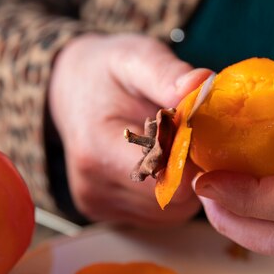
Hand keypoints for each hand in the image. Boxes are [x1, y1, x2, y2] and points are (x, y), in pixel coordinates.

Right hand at [48, 33, 207, 223]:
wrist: (71, 88)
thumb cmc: (107, 72)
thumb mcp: (135, 58)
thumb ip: (166, 73)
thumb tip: (203, 84)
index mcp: (98, 150)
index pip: (166, 179)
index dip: (194, 158)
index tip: (199, 131)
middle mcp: (94, 187)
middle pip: (172, 201)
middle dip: (192, 170)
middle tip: (188, 135)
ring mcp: (97, 205)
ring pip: (170, 213)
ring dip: (184, 184)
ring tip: (172, 146)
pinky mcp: (104, 213)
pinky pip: (157, 215)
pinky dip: (169, 193)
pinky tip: (161, 163)